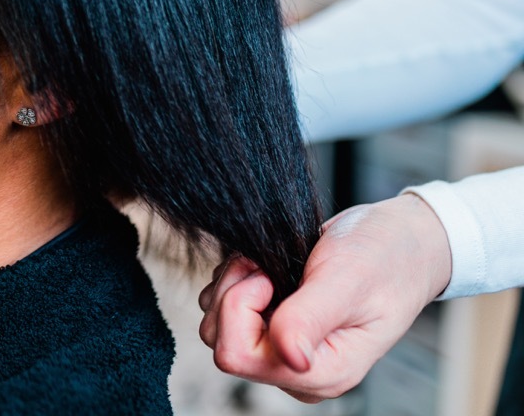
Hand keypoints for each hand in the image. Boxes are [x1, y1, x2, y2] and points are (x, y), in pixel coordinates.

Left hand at [197, 194, 452, 401]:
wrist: (399, 243)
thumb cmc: (385, 259)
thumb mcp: (348, 279)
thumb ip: (311, 318)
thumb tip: (291, 359)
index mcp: (323, 372)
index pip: (238, 356)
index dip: (240, 308)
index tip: (267, 277)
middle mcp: (297, 371)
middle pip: (220, 342)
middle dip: (232, 294)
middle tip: (264, 266)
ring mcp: (282, 352)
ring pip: (215, 326)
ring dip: (231, 286)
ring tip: (268, 267)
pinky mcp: (271, 331)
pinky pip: (223, 312)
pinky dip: (234, 283)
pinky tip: (264, 269)